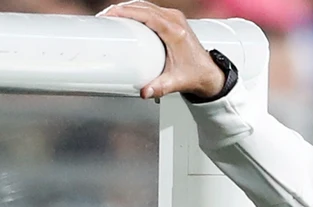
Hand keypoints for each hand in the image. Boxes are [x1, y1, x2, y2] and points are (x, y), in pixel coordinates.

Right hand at [100, 2, 224, 99]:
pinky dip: (135, 10)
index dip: (127, 12)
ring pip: (146, 5)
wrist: (207, 72)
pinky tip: (124, 15)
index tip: (112, 14)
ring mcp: (174, 18)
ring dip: (128, 7)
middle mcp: (175, 20)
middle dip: (122, 8)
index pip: (148, 15)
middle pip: (143, 7)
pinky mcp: (171, 19)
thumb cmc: (193, 74)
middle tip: (105, 16)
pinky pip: (150, 9)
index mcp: (175, 31)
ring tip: (110, 15)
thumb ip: (159, 88)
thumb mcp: (175, 82)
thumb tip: (144, 92)